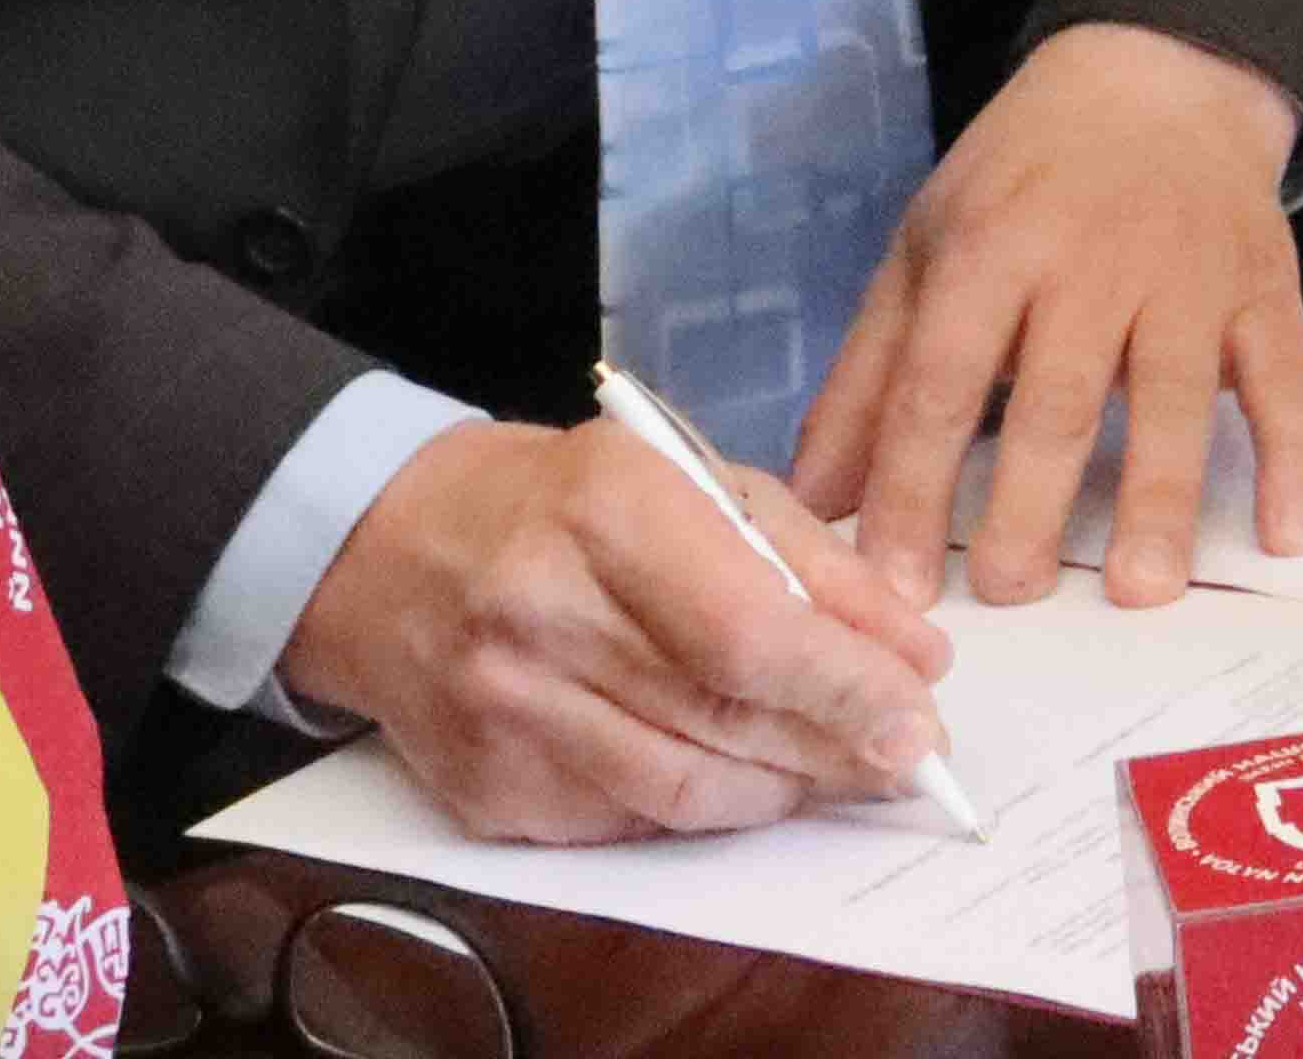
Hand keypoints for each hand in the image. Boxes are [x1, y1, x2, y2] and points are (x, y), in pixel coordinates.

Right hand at [277, 418, 953, 844]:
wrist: (385, 551)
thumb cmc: (560, 501)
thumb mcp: (692, 479)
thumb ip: (812, 562)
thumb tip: (914, 656)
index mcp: (603, 511)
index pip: (745, 632)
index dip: (843, 687)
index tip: (917, 719)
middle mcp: (540, 618)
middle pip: (724, 720)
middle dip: (836, 747)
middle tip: (903, 754)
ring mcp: (504, 716)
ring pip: (686, 792)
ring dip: (782, 789)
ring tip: (834, 766)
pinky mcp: (487, 793)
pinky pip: (630, 823)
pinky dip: (703, 806)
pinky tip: (734, 771)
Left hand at [792, 23, 1302, 610]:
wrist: (1159, 77)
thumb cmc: (1024, 179)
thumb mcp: (926, 247)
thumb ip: (869, 376)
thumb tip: (814, 499)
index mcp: (991, 248)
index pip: (941, 383)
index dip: (914, 488)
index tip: (894, 586)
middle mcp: (1090, 261)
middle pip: (1056, 399)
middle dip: (1029, 506)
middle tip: (1009, 596)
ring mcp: (1187, 277)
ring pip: (1171, 396)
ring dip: (1158, 499)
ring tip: (1138, 591)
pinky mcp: (1264, 290)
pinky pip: (1284, 378)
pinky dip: (1296, 457)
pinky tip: (1292, 534)